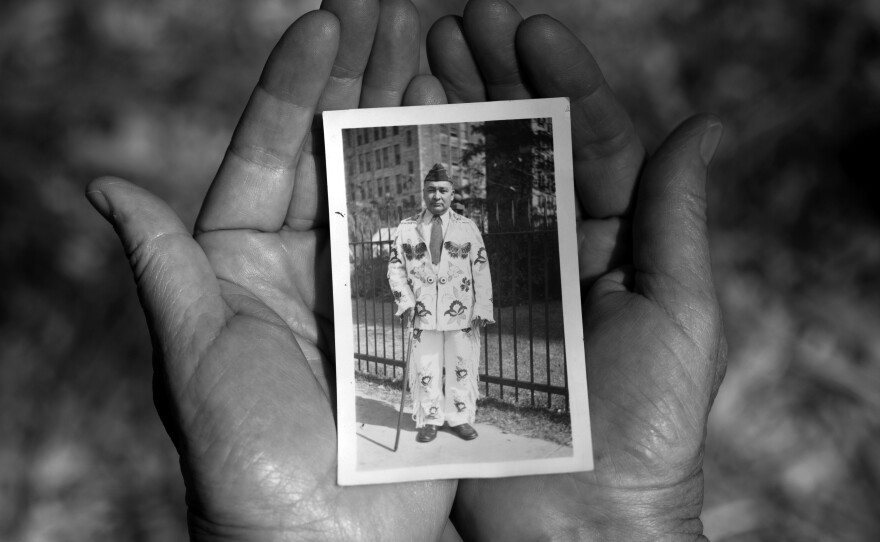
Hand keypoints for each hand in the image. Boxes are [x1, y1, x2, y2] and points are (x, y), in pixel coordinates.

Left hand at [86, 2, 455, 539]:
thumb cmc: (244, 457)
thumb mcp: (197, 354)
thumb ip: (167, 266)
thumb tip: (103, 181)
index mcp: (244, 260)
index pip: (270, 151)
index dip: (295, 83)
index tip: (326, 18)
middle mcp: (308, 263)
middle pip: (337, 153)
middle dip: (363, 77)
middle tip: (395, 7)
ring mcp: (372, 286)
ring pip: (393, 185)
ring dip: (416, 118)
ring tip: (443, 47)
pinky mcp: (423, 318)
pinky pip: (442, 242)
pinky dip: (460, 191)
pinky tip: (482, 138)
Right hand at [427, 1, 725, 538]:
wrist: (579, 528)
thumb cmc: (644, 433)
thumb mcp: (680, 320)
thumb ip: (678, 222)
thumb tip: (704, 125)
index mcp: (615, 245)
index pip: (590, 143)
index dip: (563, 82)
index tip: (528, 27)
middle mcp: (552, 251)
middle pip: (521, 150)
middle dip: (493, 80)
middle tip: (456, 19)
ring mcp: (494, 280)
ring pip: (469, 184)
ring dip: (447, 118)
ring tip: (418, 54)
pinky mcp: (447, 317)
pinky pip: (428, 246)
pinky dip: (410, 193)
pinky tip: (390, 141)